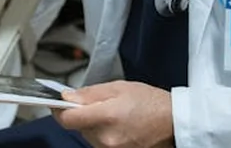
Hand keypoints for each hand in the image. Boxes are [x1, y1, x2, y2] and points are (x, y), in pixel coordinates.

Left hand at [54, 81, 174, 147]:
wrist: (174, 122)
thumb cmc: (150, 102)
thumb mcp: (118, 87)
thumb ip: (89, 93)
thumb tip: (67, 97)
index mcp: (106, 117)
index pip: (67, 119)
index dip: (58, 110)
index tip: (56, 103)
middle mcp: (106, 139)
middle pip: (78, 127)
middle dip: (82, 114)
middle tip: (97, 103)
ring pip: (88, 135)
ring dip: (93, 125)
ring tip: (113, 114)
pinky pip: (100, 143)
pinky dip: (103, 133)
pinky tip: (118, 125)